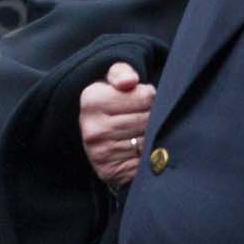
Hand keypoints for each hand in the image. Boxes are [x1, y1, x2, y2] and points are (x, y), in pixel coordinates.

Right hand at [78, 61, 154, 187]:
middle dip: (153, 117)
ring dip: (152, 137)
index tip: (142, 100)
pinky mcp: (109, 171)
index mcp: (91, 100)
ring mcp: (100, 152)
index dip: (150, 97)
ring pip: (148, 141)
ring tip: (141, 132)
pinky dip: (148, 157)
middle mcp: (93, 128)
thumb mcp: (111, 80)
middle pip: (148, 119)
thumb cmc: (110, 102)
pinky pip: (144, 162)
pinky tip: (140, 151)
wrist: (95, 136)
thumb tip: (129, 81)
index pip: (145, 97)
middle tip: (144, 117)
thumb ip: (122, 72)